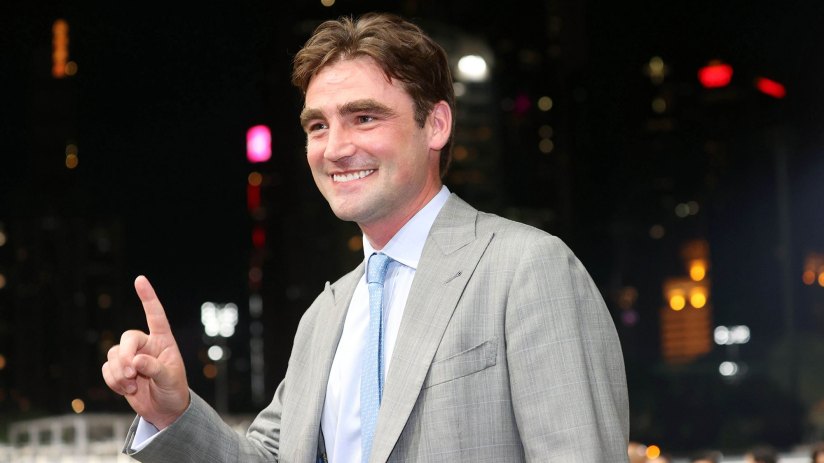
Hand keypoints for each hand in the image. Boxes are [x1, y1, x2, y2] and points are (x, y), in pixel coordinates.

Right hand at [102, 275, 189, 428]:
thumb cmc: (173, 391)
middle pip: (127, 337)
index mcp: (164, 341)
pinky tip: (127, 390)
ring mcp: (131, 357)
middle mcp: (146, 345)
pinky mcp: (119, 370)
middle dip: (125, 356)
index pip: (155, 315)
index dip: (148, 297)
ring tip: (133, 386)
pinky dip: (113, 381)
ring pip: (113, 355)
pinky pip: (107, 369)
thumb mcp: (170, 380)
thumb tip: (136, 360)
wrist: (164, 410)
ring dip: (119, 373)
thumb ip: (155, 369)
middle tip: (131, 373)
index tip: (140, 279)